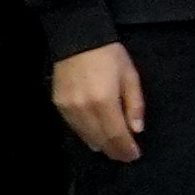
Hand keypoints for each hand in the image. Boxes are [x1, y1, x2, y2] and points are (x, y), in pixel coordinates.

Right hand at [53, 42, 146, 163]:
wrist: (77, 38)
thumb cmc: (109, 55)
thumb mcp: (130, 75)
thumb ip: (134, 104)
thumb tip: (136, 129)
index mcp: (104, 101)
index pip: (116, 134)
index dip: (125, 148)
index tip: (134, 155)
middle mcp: (84, 109)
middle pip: (100, 139)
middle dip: (114, 151)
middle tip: (124, 156)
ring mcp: (69, 108)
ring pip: (85, 136)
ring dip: (100, 146)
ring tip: (112, 150)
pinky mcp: (58, 105)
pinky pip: (74, 128)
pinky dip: (86, 135)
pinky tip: (94, 137)